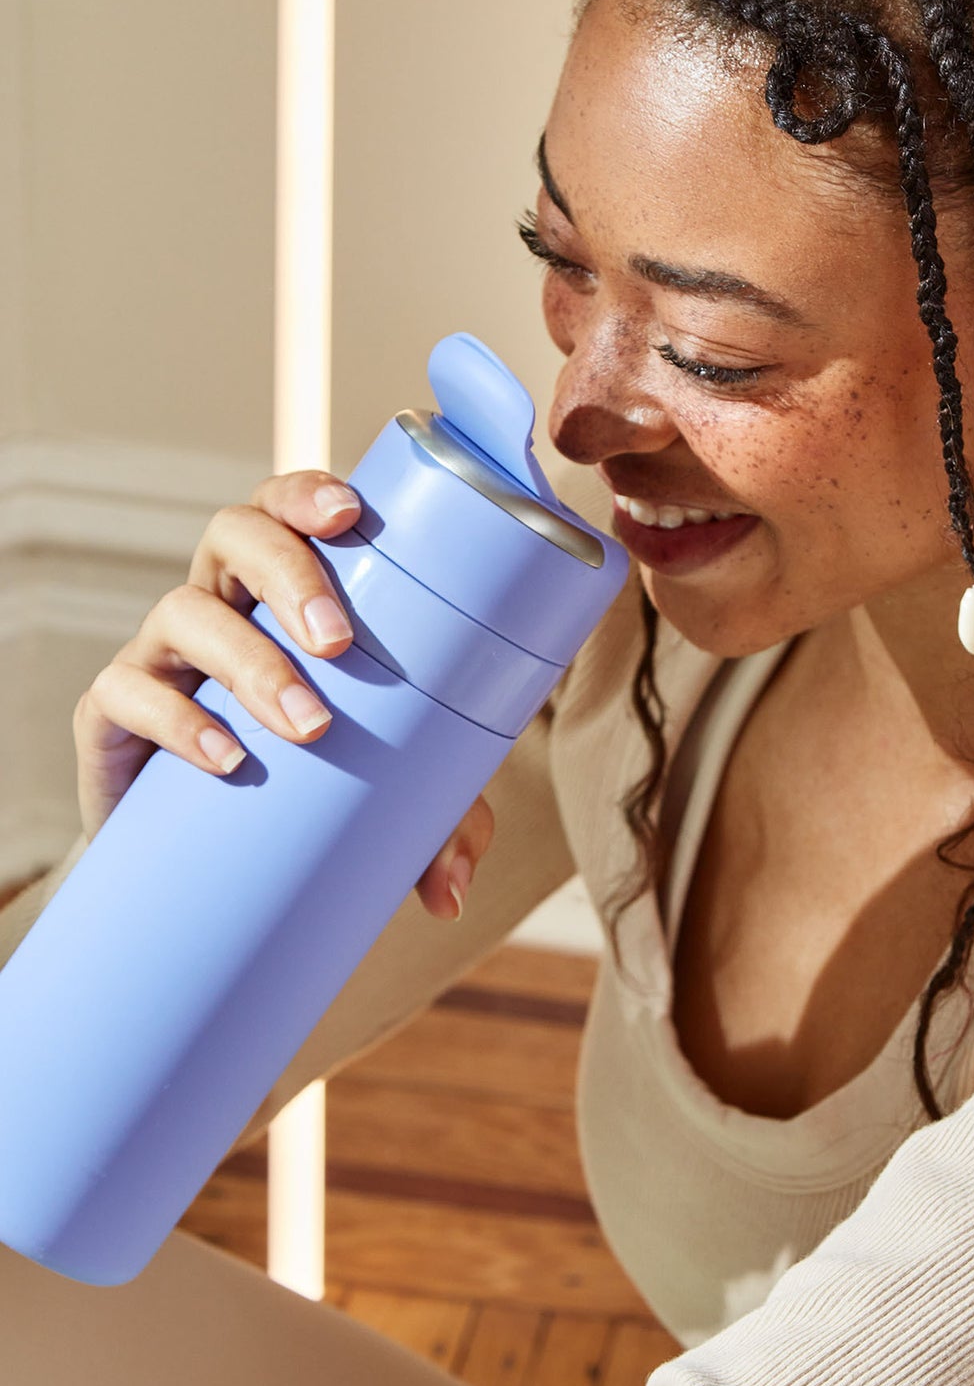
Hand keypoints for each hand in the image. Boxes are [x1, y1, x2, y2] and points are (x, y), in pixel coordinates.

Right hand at [71, 468, 492, 921]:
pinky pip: (125, 693)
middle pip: (233, 535)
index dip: (308, 493)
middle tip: (342, 642)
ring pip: (184, 612)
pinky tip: (225, 757)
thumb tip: (452, 891)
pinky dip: (177, 720)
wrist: (196, 864)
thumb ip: (436, 825)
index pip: (286, 509)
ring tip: (308, 724)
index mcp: (279, 589)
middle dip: (289, 572)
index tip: (352, 514)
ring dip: (250, 661)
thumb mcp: (387, 799)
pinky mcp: (109, 717)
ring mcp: (159, 656)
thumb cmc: (306, 790)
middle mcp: (217, 603)